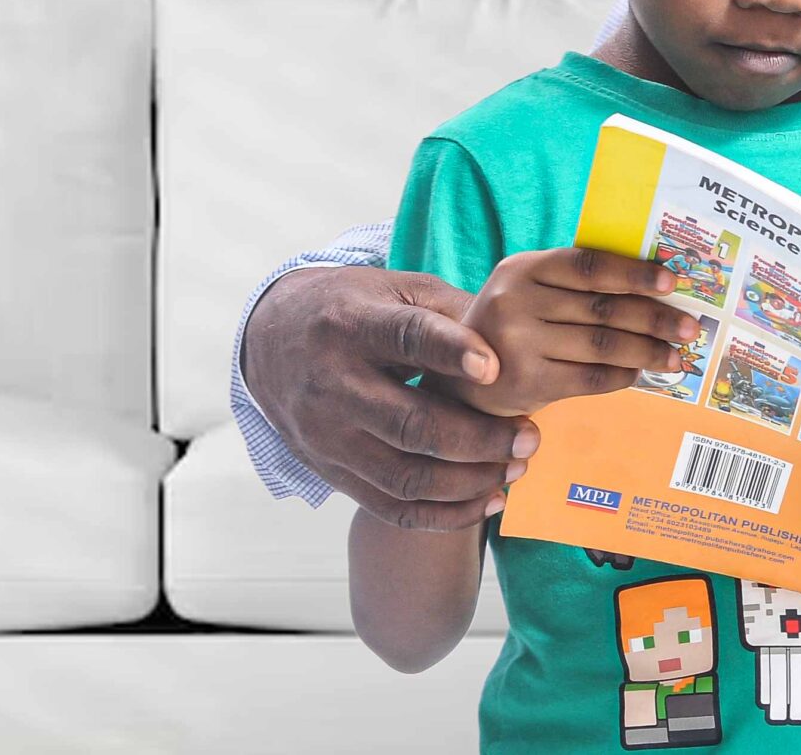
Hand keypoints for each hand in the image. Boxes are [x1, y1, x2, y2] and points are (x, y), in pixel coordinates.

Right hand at [242, 265, 528, 530]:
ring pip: (404, 476)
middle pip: (410, 424)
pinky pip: (389, 507)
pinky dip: (444, 514)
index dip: (451, 352)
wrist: (271, 340)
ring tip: (516, 469)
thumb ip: (451, 310)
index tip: (495, 368)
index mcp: (352, 325)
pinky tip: (488, 501)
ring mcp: (327, 436)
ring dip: (470, 482)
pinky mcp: (329, 471)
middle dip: (479, 439)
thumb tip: (517, 336)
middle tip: (530, 438)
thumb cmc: (352, 308)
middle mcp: (333, 384)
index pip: (404, 337)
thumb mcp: (394, 287)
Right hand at [453, 246, 699, 416]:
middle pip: (603, 308)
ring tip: (675, 356)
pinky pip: (590, 378)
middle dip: (654, 318)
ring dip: (646, 351)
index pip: (590, 266)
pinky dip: (621, 376)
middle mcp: (517, 302)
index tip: (672, 283)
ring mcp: (519, 344)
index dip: (635, 274)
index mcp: (523, 268)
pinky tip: (638, 374)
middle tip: (689, 327)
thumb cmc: (514, 322)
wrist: (459, 372)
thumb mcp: (530, 288)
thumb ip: (575, 281)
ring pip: (602, 345)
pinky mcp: (526, 383)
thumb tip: (654, 284)